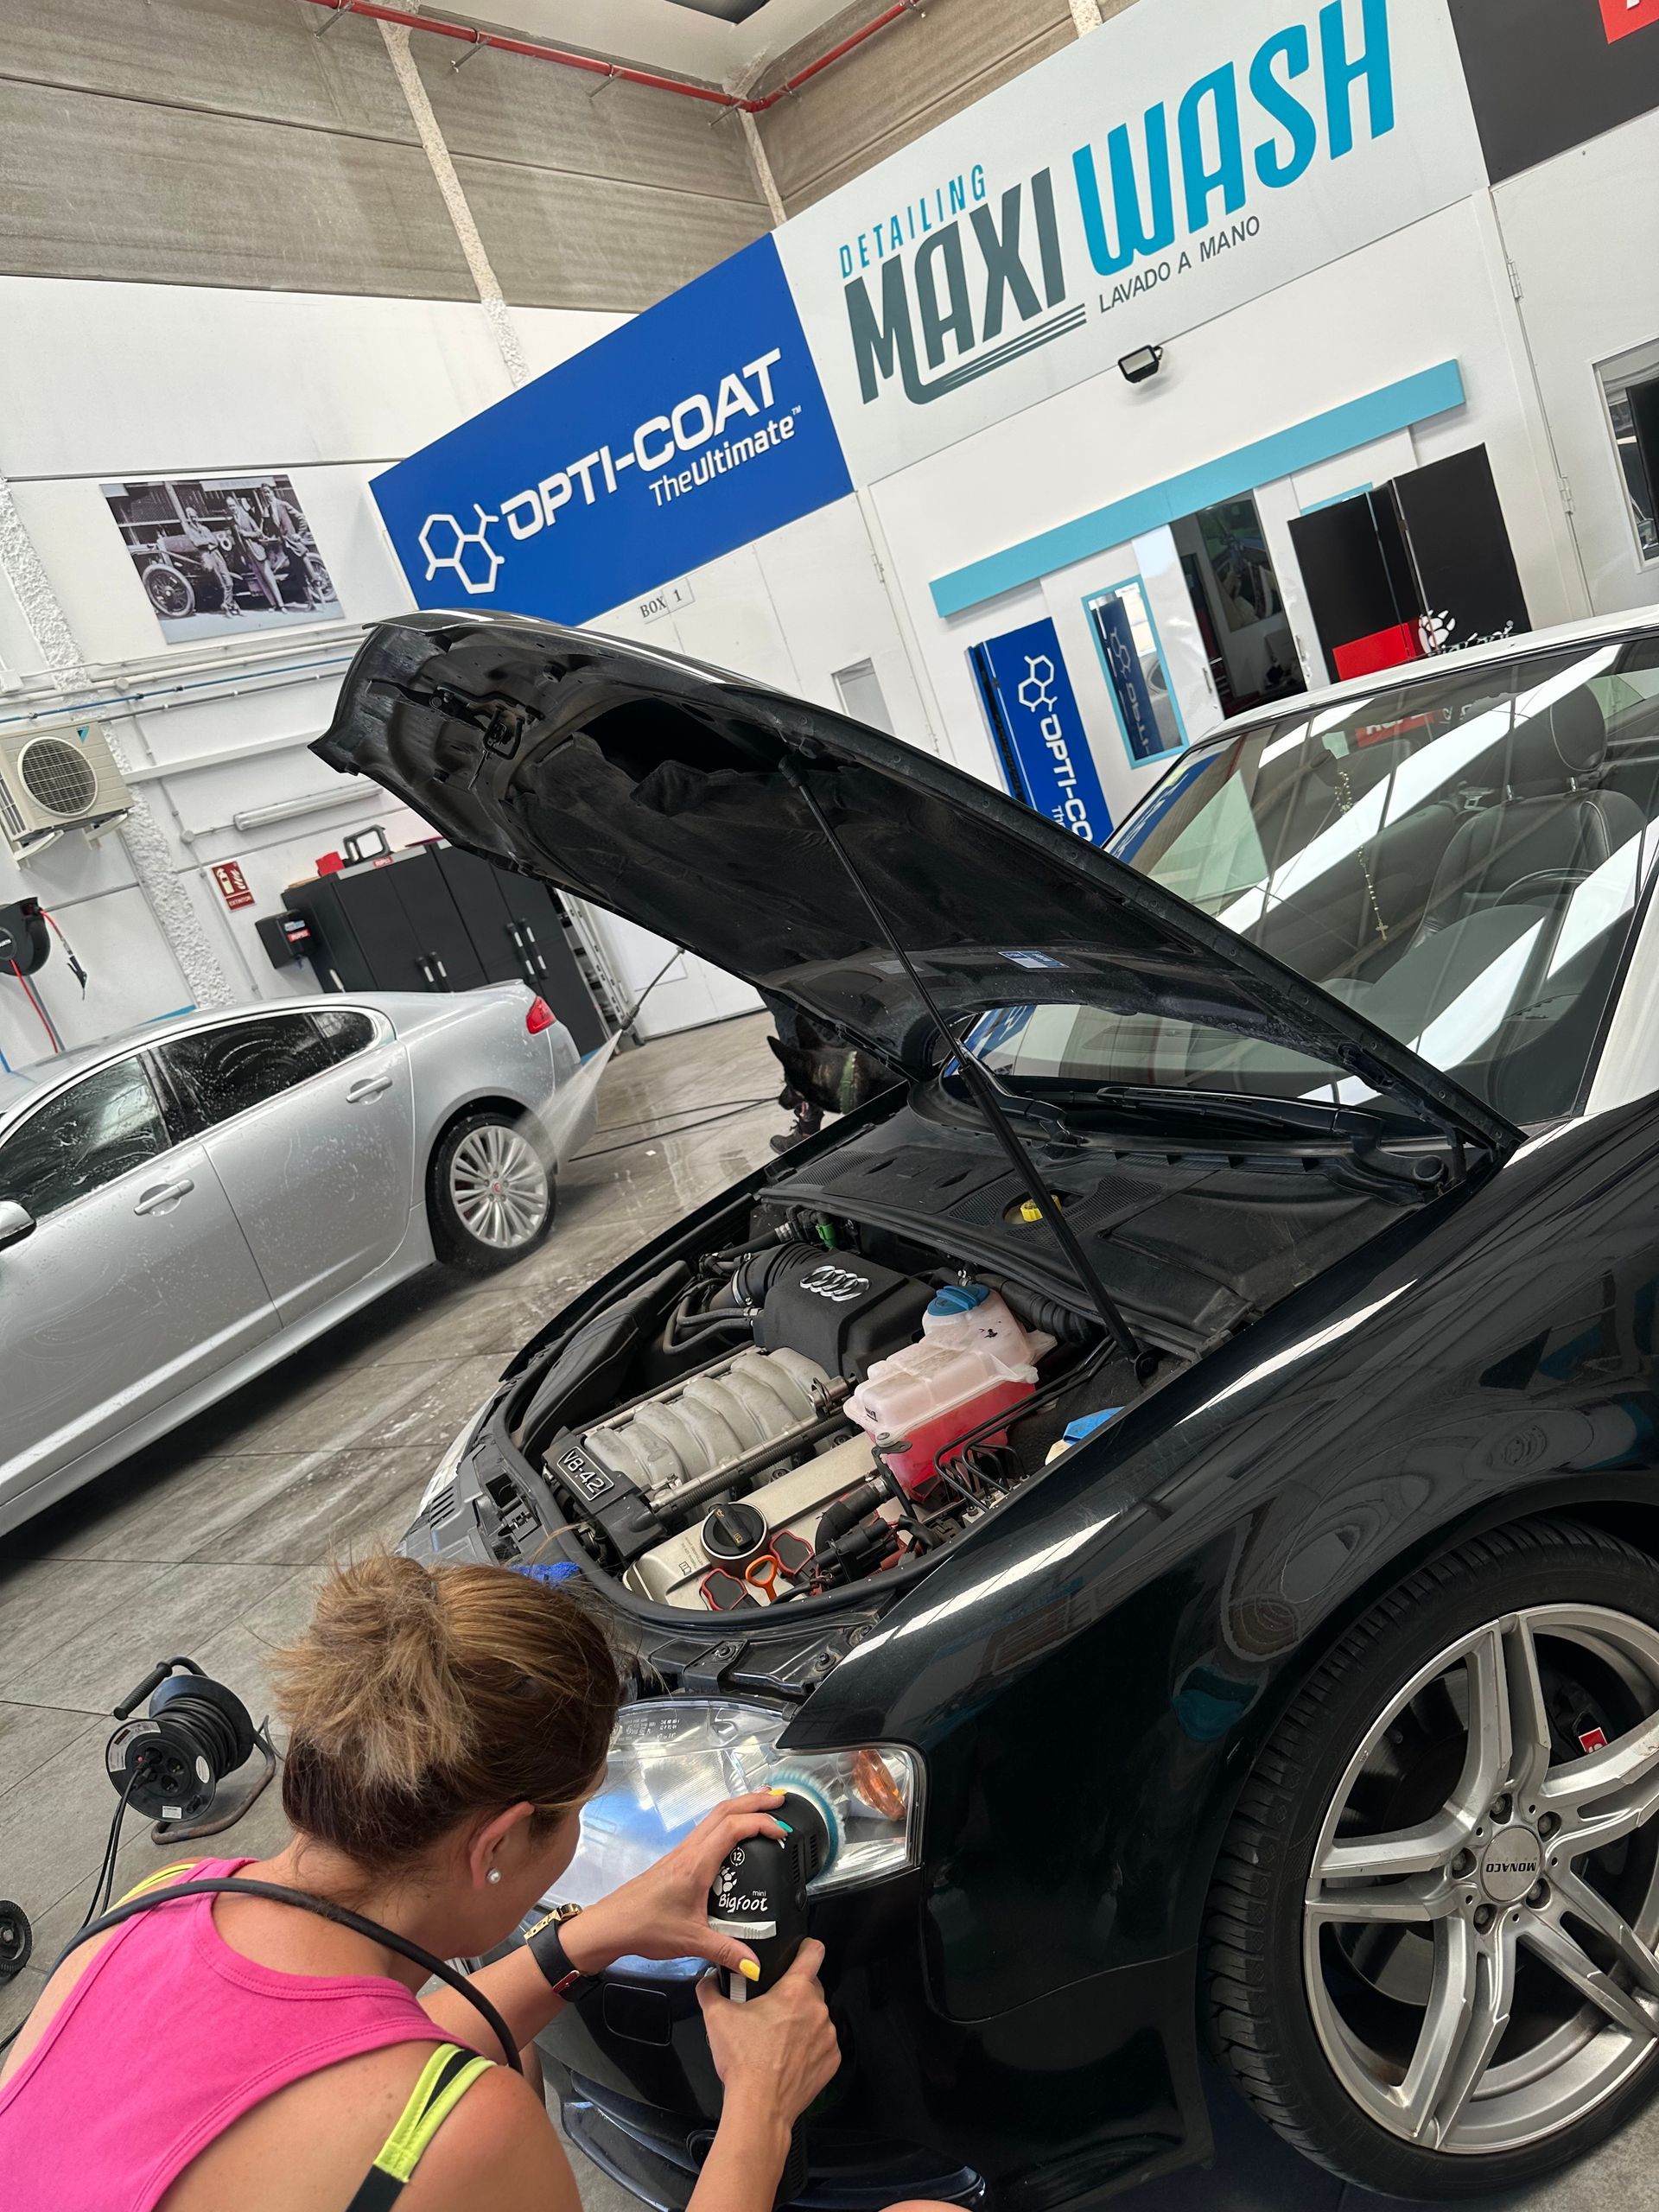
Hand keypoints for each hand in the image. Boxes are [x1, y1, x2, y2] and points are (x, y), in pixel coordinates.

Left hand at [565, 1791, 786, 1979]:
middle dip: (754, 1800)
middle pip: (724, 1810)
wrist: (611, 1925)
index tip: (783, 1830)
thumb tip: (756, 1968)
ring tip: (763, 1805)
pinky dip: (726, 1821)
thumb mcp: (691, 1941)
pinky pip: (706, 1829)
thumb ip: (726, 1952)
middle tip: (780, 1797)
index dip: (761, 1822)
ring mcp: (681, 1852)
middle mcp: (689, 1850)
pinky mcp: (676, 1860)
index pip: (733, 1827)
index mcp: (696, 1863)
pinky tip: (734, 1834)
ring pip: (714, 1816)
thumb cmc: (647, 1927)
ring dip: (740, 1806)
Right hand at [697, 1940, 839, 2124]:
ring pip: (817, 2017)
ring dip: (803, 2022)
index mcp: (795, 1991)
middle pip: (812, 1987)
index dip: (806, 1947)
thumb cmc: (742, 2059)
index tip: (799, 1951)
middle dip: (795, 1993)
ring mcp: (828, 2037)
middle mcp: (818, 2010)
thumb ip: (709, 1990)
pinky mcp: (832, 2061)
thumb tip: (706, 1978)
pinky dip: (811, 2048)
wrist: (759, 2107)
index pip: (813, 1952)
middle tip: (773, 2008)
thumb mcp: (716, 2017)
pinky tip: (790, 2059)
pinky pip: (823, 2045)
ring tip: (779, 2039)